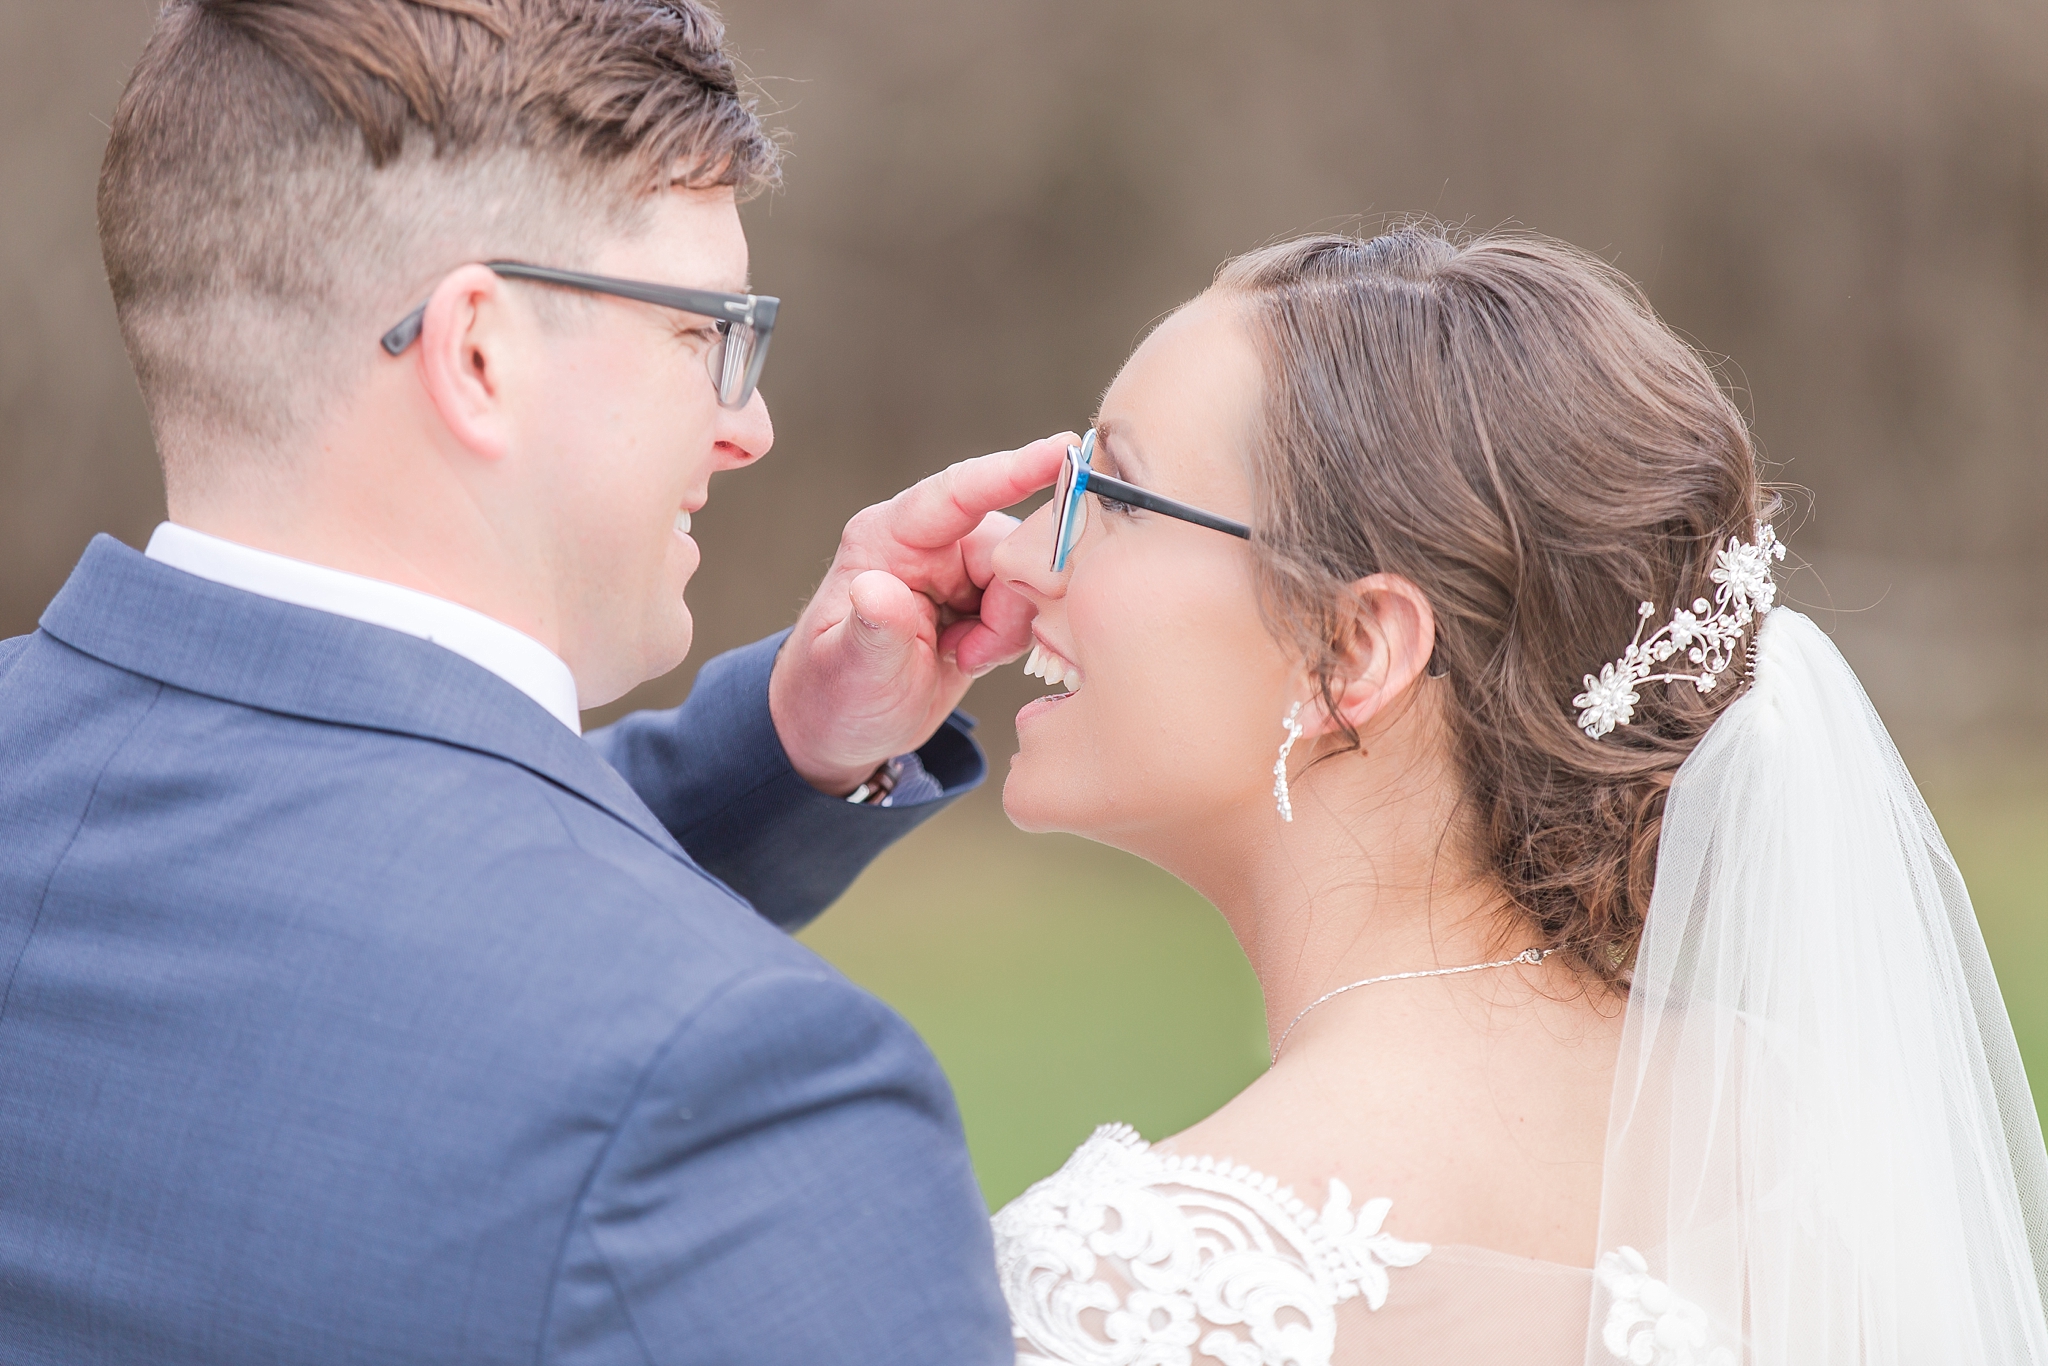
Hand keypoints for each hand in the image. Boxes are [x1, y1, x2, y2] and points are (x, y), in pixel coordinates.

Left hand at [769, 434, 1073, 794]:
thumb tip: (878, 591)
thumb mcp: (849, 668)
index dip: (1012, 471)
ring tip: (964, 658)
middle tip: (974, 653)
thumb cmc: (833, 694)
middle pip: (1009, 546)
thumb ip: (871, 630)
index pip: (957, 495)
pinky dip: (1015, 637)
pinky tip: (974, 657)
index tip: (1063, 449)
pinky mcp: (982, 594)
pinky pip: (1030, 602)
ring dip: (1011, 627)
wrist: (845, 728)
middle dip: (1010, 604)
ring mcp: (958, 567)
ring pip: (1027, 576)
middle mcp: (929, 542)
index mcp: (888, 539)